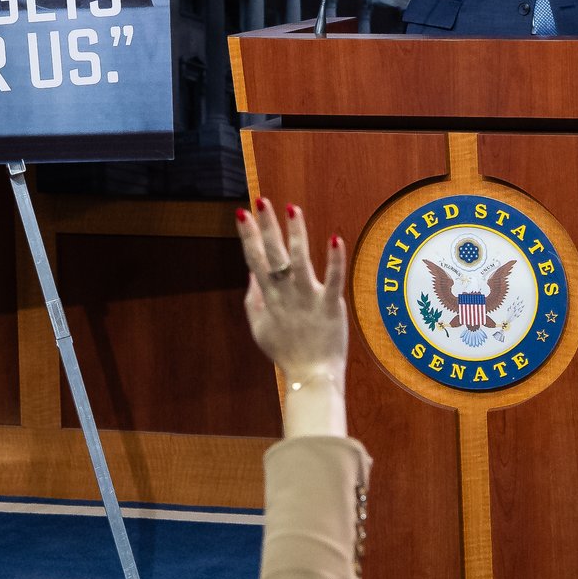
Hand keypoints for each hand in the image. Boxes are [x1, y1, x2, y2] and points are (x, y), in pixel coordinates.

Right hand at [236, 201, 345, 386]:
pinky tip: (335, 238)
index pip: (255, 260)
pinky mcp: (330, 306)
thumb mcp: (260, 328)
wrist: (310, 376)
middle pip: (274, 254)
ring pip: (300, 261)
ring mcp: (308, 298)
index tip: (242, 213)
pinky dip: (334, 260)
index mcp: (269, 297)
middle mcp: (286, 294)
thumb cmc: (286, 352)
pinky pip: (333, 280)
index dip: (248, 236)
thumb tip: (251, 273)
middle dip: (266, 226)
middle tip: (260, 201)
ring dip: (296, 234)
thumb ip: (254, 299)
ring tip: (292, 209)